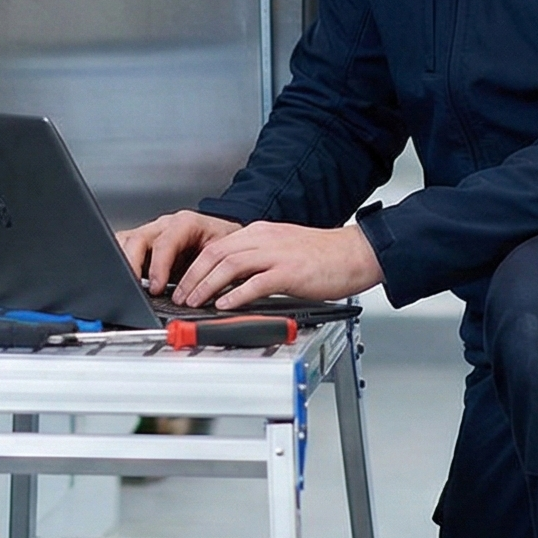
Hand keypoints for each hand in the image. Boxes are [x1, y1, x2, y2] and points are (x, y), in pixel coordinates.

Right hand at [115, 210, 243, 296]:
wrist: (226, 238)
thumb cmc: (225, 246)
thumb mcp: (222, 257)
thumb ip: (206, 272)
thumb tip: (194, 294)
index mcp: (185, 224)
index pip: (163, 243)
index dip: (157, 267)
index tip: (156, 288)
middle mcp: (165, 225)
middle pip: (136, 239)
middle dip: (131, 266)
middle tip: (134, 289)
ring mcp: (152, 232)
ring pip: (124, 241)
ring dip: (123, 263)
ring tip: (128, 285)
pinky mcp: (144, 243)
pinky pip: (124, 248)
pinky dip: (122, 263)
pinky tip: (128, 278)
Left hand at [170, 220, 383, 310]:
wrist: (356, 253)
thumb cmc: (323, 256)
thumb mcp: (282, 250)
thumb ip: (257, 260)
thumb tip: (231, 280)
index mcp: (260, 232)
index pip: (216, 245)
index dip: (194, 265)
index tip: (183, 283)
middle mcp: (264, 239)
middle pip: (215, 253)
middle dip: (193, 277)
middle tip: (181, 296)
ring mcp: (277, 254)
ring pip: (229, 265)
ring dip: (207, 285)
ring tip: (195, 302)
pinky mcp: (290, 272)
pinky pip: (256, 282)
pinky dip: (236, 295)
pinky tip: (224, 305)